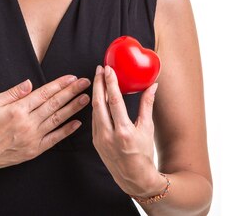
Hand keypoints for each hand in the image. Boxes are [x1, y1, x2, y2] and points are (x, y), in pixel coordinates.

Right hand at [0, 75, 90, 174]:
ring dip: (73, 108)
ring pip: (58, 119)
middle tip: (85, 83)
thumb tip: (29, 83)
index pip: (44, 93)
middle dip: (71, 92)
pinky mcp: (35, 149)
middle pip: (55, 104)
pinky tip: (77, 123)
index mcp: (18, 109)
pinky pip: (54, 139)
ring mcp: (33, 137)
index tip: (72, 78)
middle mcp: (28, 122)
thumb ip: (12, 93)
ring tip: (85, 99)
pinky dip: (66, 131)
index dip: (60, 84)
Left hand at [91, 65, 161, 197]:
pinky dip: (96, 106)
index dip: (110, 83)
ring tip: (99, 79)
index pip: (114, 101)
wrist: (134, 178)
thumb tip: (153, 85)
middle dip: (98, 83)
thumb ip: (147, 105)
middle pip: (99, 103)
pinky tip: (99, 97)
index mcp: (123, 132)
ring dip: (96, 93)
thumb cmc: (144, 153)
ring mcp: (100, 139)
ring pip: (94, 110)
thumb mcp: (147, 128)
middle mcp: (109, 135)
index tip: (108, 69)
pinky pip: (94, 119)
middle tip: (100, 69)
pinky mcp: (95, 142)